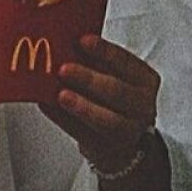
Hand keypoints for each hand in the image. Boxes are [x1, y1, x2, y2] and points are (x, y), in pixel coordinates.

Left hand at [39, 33, 160, 173]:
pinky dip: (64, 119)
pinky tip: (48, 106)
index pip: (126, 62)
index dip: (104, 51)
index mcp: (144, 80)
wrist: (122, 142)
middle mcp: (141, 106)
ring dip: (82, 106)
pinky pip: (84, 134)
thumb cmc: (112, 98)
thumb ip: (95, 62)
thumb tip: (61, 41)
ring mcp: (127, 131)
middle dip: (90, 79)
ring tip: (60, 94)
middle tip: (64, 69)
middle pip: (118, 92)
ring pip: (108, 120)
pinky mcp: (106, 149)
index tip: (82, 41)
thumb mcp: (114, 76)